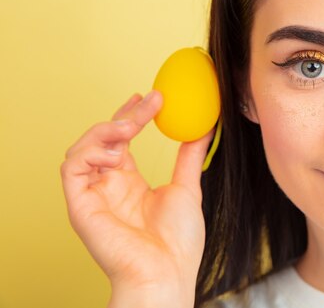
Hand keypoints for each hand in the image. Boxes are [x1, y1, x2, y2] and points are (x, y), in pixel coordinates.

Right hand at [60, 91, 213, 307]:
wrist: (167, 273)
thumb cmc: (177, 242)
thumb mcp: (187, 188)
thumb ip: (189, 156)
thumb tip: (204, 127)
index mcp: (129, 183)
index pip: (121, 141)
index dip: (130, 116)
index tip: (148, 98)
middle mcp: (108, 186)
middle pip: (103, 140)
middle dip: (123, 116)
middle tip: (147, 102)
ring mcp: (93, 196)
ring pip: (81, 149)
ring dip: (105, 132)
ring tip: (131, 128)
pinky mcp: (80, 205)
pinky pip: (72, 169)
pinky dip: (91, 152)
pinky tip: (117, 151)